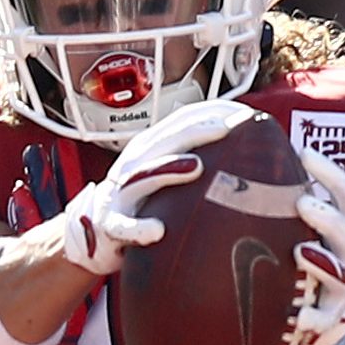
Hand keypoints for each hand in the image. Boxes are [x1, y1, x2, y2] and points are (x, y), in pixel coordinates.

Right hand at [57, 100, 249, 273]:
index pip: (180, 122)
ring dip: (168, 169)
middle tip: (227, 127)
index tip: (242, 111)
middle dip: (194, 131)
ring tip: (196, 166)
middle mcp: (135, 164)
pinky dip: (139, 228)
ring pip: (143, 176)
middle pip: (164, 141)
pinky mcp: (111, 224)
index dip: (208, 113)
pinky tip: (157, 231)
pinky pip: (124, 227)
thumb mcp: (165, 175)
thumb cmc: (142, 203)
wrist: (94, 233)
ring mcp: (121, 193)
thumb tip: (249, 158)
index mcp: (151, 149)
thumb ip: (197, 163)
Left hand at [290, 146, 344, 344]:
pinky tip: (296, 318)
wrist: (318, 313)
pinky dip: (312, 319)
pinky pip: (324, 320)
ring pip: (341, 274)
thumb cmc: (300, 255)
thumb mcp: (295, 224)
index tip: (302, 152)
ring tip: (300, 252)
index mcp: (341, 225)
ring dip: (324, 262)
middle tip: (302, 201)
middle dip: (327, 216)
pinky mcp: (328, 318)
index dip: (328, 172)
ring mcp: (340, 286)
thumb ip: (281, 194)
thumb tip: (245, 141)